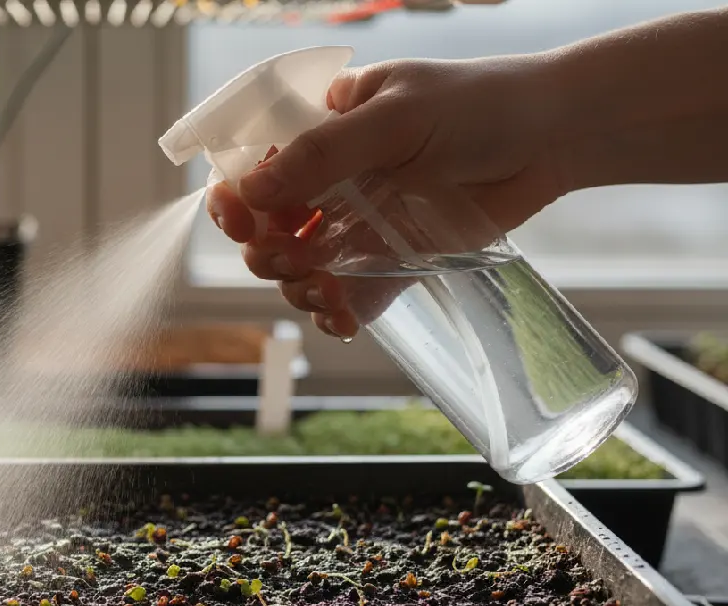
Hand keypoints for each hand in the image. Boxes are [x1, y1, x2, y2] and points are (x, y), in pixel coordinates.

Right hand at [206, 54, 568, 337]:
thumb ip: (323, 154)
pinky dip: (336, 315)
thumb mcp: (395, 117)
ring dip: (297, 288)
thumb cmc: (477, 104)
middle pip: (267, 229)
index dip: (232, 199)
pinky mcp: (389, 260)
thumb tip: (250, 194)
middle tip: (294, 259)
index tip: (239, 221)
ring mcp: (358, 223)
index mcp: (318, 131)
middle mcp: (329, 180)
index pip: (251, 169)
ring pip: (300, 268)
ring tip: (323, 292)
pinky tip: (343, 321)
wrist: (552, 136)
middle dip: (267, 251)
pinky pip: (347, 295)